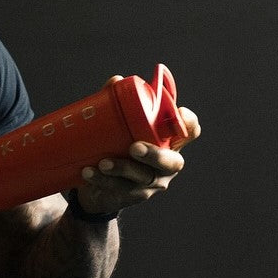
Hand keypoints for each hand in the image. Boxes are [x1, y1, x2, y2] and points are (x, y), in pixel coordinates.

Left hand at [74, 96, 200, 216]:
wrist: (97, 186)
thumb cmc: (114, 148)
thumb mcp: (116, 127)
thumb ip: (116, 104)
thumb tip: (115, 80)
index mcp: (168, 143)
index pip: (189, 133)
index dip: (189, 123)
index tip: (179, 112)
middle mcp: (165, 165)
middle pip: (171, 162)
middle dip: (154, 155)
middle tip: (134, 147)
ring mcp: (151, 183)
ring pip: (143, 178)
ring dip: (123, 169)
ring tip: (103, 162)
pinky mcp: (132, 196)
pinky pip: (120, 190)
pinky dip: (103, 180)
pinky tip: (88, 173)